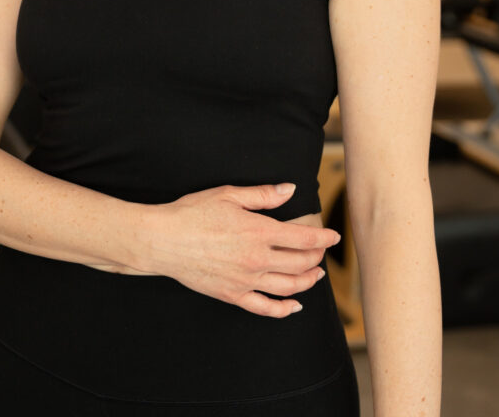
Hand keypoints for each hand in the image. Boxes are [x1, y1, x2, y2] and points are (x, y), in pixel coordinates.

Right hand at [139, 183, 340, 317]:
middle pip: (300, 263)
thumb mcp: (228, 195)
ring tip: (316, 275)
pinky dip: (285, 309)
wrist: (163, 240)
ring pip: (288, 286)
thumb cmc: (192, 213)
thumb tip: (289, 189)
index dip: (323, 238)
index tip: (334, 236)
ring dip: (308, 281)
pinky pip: (266, 307)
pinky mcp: (233, 295)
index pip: (302, 239)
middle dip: (317, 257)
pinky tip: (295, 305)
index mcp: (258, 231)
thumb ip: (262, 195)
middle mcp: (256, 259)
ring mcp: (246, 280)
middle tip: (323, 251)